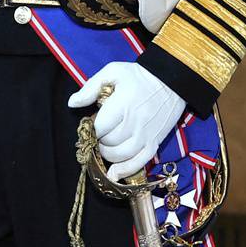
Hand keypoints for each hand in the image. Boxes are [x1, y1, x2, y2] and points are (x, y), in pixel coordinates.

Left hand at [66, 61, 185, 180]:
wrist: (172, 82)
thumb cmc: (140, 76)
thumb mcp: (114, 72)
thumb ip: (91, 87)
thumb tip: (73, 102)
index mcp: (123, 104)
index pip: (100, 127)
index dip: (92, 129)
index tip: (92, 125)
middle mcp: (135, 122)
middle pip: (109, 142)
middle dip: (99, 141)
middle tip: (100, 134)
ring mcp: (146, 135)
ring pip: (121, 155)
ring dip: (108, 155)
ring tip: (106, 146)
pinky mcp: (155, 143)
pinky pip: (139, 163)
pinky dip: (125, 170)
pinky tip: (113, 174)